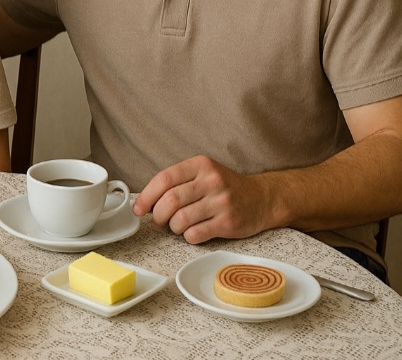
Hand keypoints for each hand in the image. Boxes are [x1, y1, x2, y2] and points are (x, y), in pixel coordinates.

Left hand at [132, 155, 274, 243]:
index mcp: (201, 165)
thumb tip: (145, 203)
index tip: (138, 208)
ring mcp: (222, 202)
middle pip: (170, 200)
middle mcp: (212, 181)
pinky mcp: (229, 222)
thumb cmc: (225, 187)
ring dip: (173, 227)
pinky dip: (187, 236)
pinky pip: (195, 234)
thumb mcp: (203, 174)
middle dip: (157, 215)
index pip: (164, 179)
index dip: (146, 196)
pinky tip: (193, 232)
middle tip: (158, 220)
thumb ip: (177, 183)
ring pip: (180, 219)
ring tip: (178, 226)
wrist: (263, 199)